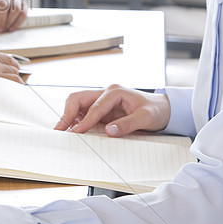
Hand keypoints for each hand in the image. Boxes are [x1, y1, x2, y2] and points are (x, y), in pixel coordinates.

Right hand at [0, 40, 21, 88]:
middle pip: (11, 67)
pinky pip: (11, 84)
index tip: (17, 66)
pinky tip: (18, 89)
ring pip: (13, 76)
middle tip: (18, 76)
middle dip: (16, 72)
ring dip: (17, 80)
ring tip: (20, 84)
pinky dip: (16, 86)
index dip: (14, 63)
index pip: (7, 58)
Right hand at [55, 84, 169, 135]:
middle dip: (67, 113)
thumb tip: (108, 131)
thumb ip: (127, 124)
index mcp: (115, 92)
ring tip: (62, 130)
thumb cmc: (155, 111)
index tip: (77, 132)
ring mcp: (102, 100)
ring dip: (68, 116)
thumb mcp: (146, 118)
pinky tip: (72, 129)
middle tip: (60, 129)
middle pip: (78, 98)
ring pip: (77, 103)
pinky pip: (83, 111)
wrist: (162, 109)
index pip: (95, 106)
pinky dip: (75, 119)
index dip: (84, 120)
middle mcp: (105, 93)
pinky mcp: (101, 108)